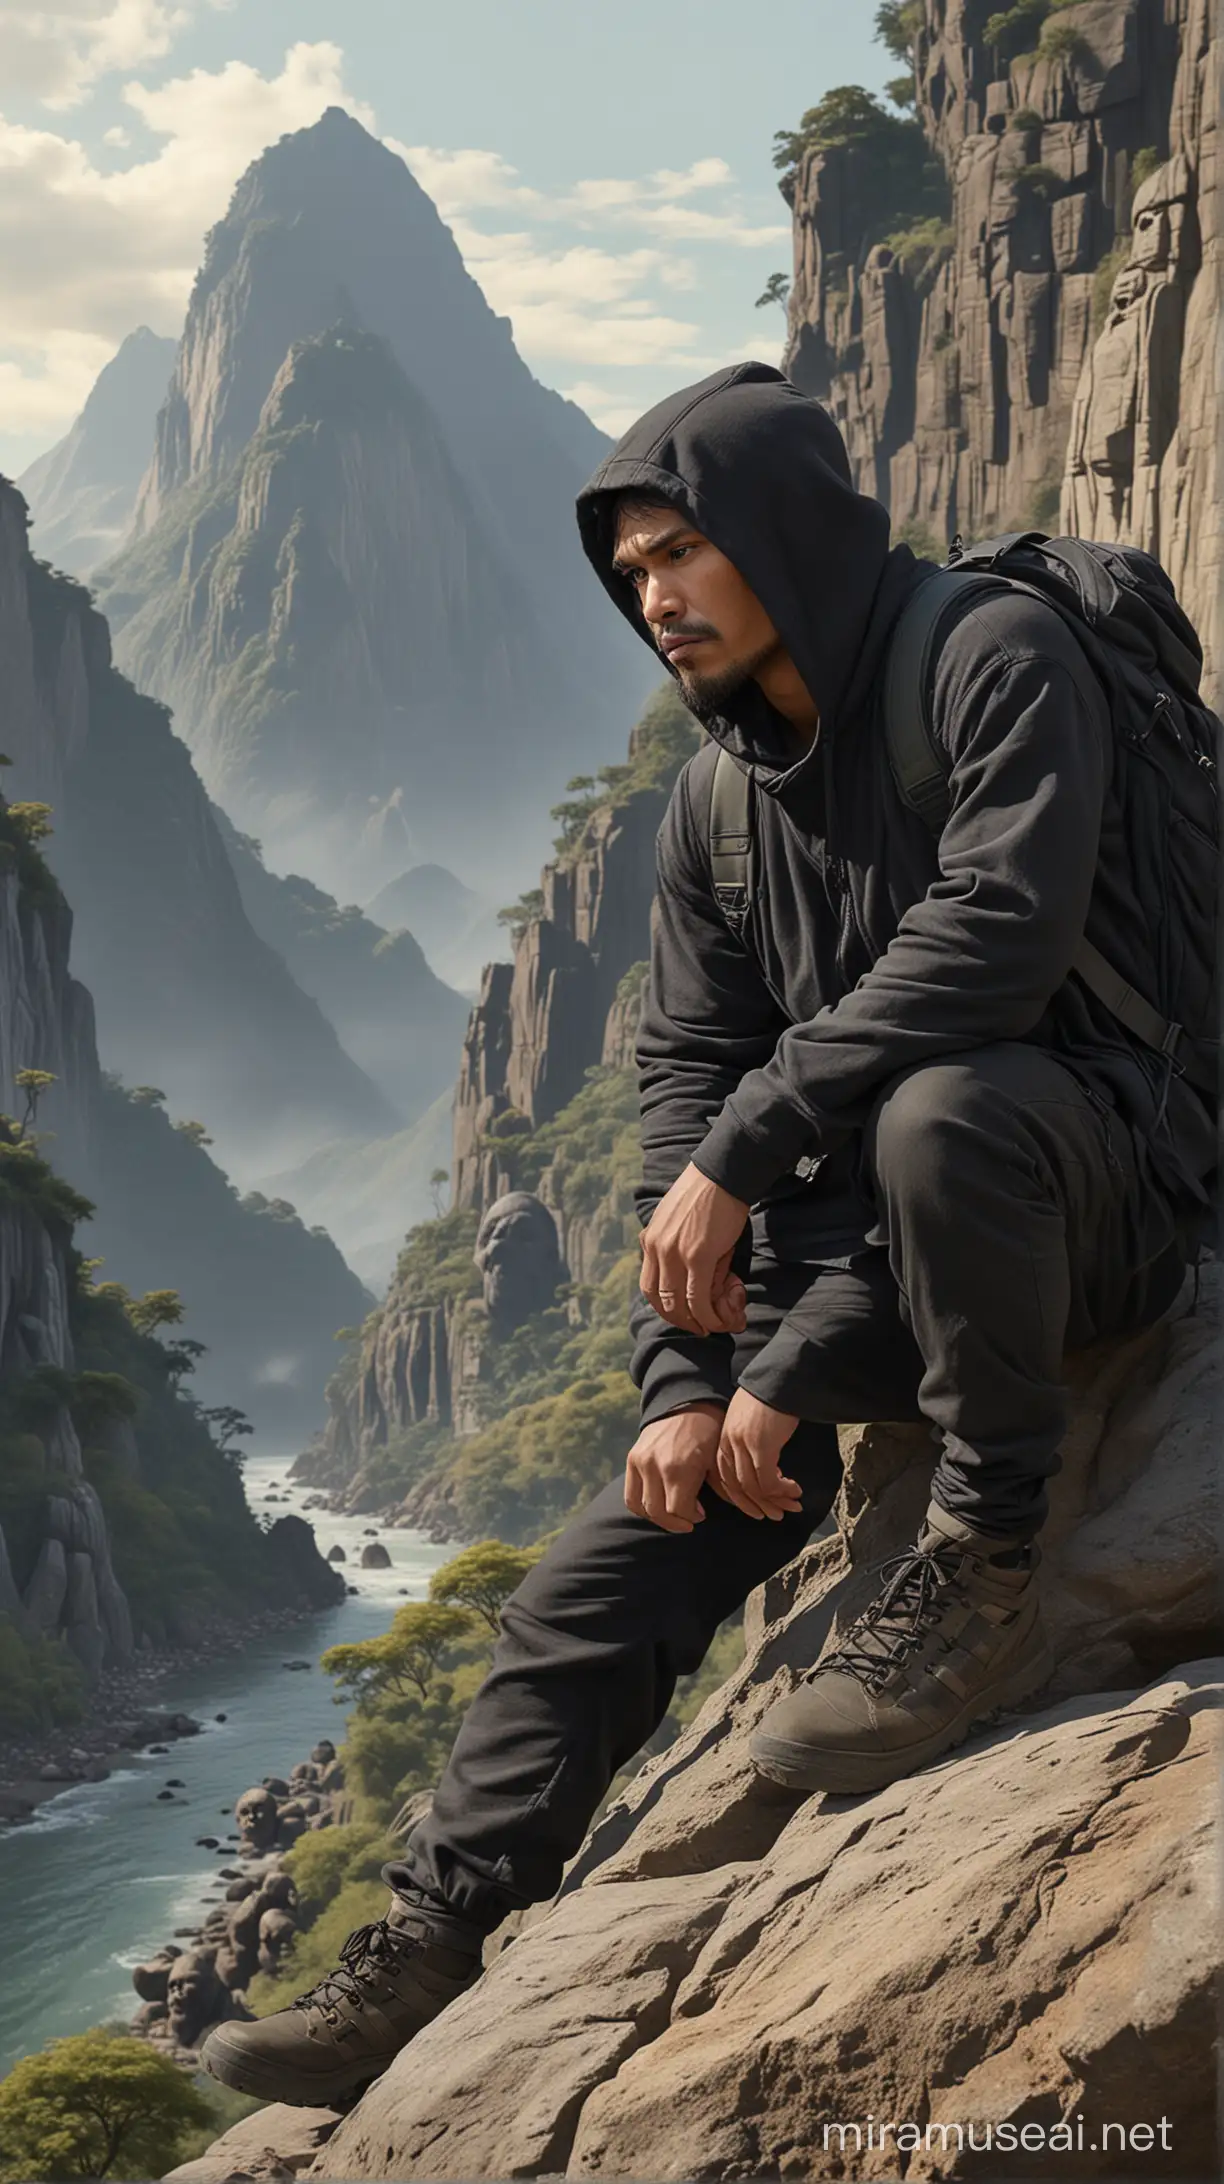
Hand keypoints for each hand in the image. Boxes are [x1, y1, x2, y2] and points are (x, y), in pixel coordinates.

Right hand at [625, 1403, 723, 1533]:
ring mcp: (640, 1462)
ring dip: (658, 1517)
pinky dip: (641, 1506)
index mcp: (679, 1468)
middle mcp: (655, 1467)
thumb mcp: (719, 1458)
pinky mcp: (632, 1458)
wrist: (686, 1400)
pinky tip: (657, 1505)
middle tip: (689, 1520)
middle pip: (659, 1513)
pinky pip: (630, 1495)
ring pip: (642, 1507)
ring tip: (673, 1514)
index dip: (691, 1518)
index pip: (678, 1511)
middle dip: (676, 1522)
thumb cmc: (709, 1430)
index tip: (701, 1514)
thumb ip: (722, 1488)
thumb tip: (729, 1510)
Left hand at [640, 1162, 749, 1336]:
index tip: (681, 1316)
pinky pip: (698, 1298)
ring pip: (677, 1303)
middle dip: (678, 1320)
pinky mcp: (698, 1256)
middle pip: (658, 1299)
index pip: (648, 1286)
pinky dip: (706, 1315)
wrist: (723, 1174)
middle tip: (697, 1327)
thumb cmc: (709, 1197)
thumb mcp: (682, 1225)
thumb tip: (698, 1281)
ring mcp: (675, 1253)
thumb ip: (683, 1253)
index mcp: (650, 1240)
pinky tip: (716, 1322)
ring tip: (709, 1328)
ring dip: (693, 1322)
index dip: (663, 1307)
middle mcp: (656, 1248)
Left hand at [714, 1387, 802, 1521]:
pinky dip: (782, 1490)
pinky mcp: (761, 1447)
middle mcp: (729, 1444)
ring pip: (754, 1488)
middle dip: (758, 1505)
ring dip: (775, 1500)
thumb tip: (760, 1464)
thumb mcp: (750, 1421)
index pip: (724, 1478)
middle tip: (777, 1515)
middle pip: (737, 1487)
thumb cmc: (769, 1398)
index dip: (741, 1497)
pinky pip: (768, 1481)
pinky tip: (795, 1490)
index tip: (758, 1507)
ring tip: (792, 1506)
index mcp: (723, 1438)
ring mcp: (743, 1446)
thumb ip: (747, 1442)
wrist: (781, 1378)